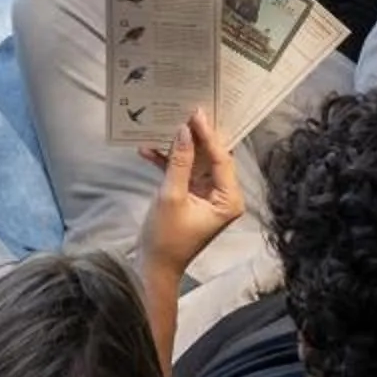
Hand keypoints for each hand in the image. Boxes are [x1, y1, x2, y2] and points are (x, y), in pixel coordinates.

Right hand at [140, 109, 245, 273]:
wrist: (154, 267)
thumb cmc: (167, 239)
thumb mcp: (172, 196)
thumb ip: (179, 162)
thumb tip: (184, 131)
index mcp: (228, 199)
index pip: (221, 159)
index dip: (208, 135)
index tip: (195, 113)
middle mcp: (223, 195)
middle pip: (211, 157)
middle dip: (195, 136)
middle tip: (184, 110)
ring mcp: (206, 194)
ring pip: (195, 160)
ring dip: (178, 146)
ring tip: (163, 125)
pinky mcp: (191, 194)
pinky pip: (183, 171)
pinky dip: (167, 161)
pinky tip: (148, 149)